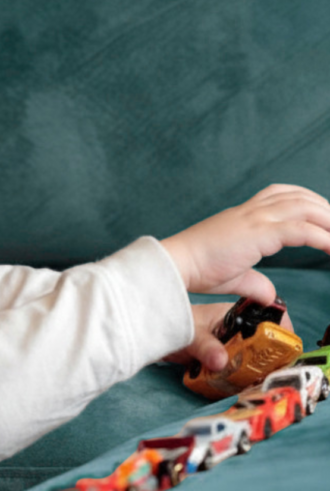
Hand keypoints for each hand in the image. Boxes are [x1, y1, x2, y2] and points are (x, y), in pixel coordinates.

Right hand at [160, 184, 329, 303]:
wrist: (176, 264)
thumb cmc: (195, 269)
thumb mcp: (232, 276)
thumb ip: (254, 282)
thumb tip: (269, 294)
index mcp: (242, 216)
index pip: (281, 195)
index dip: (306, 202)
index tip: (323, 218)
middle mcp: (250, 212)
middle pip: (298, 196)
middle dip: (325, 209)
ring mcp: (254, 219)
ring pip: (304, 207)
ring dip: (329, 219)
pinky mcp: (258, 233)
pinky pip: (300, 230)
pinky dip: (323, 237)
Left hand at [164, 302, 295, 371]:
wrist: (151, 334)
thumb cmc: (171, 324)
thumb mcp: (190, 335)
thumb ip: (206, 347)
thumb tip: (221, 361)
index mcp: (231, 315)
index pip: (264, 320)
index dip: (278, 334)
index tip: (286, 351)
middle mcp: (231, 329)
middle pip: (258, 343)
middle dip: (266, 358)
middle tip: (272, 374)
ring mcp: (223, 343)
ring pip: (245, 357)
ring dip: (249, 370)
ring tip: (256, 383)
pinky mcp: (215, 357)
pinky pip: (231, 367)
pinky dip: (234, 376)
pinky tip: (237, 386)